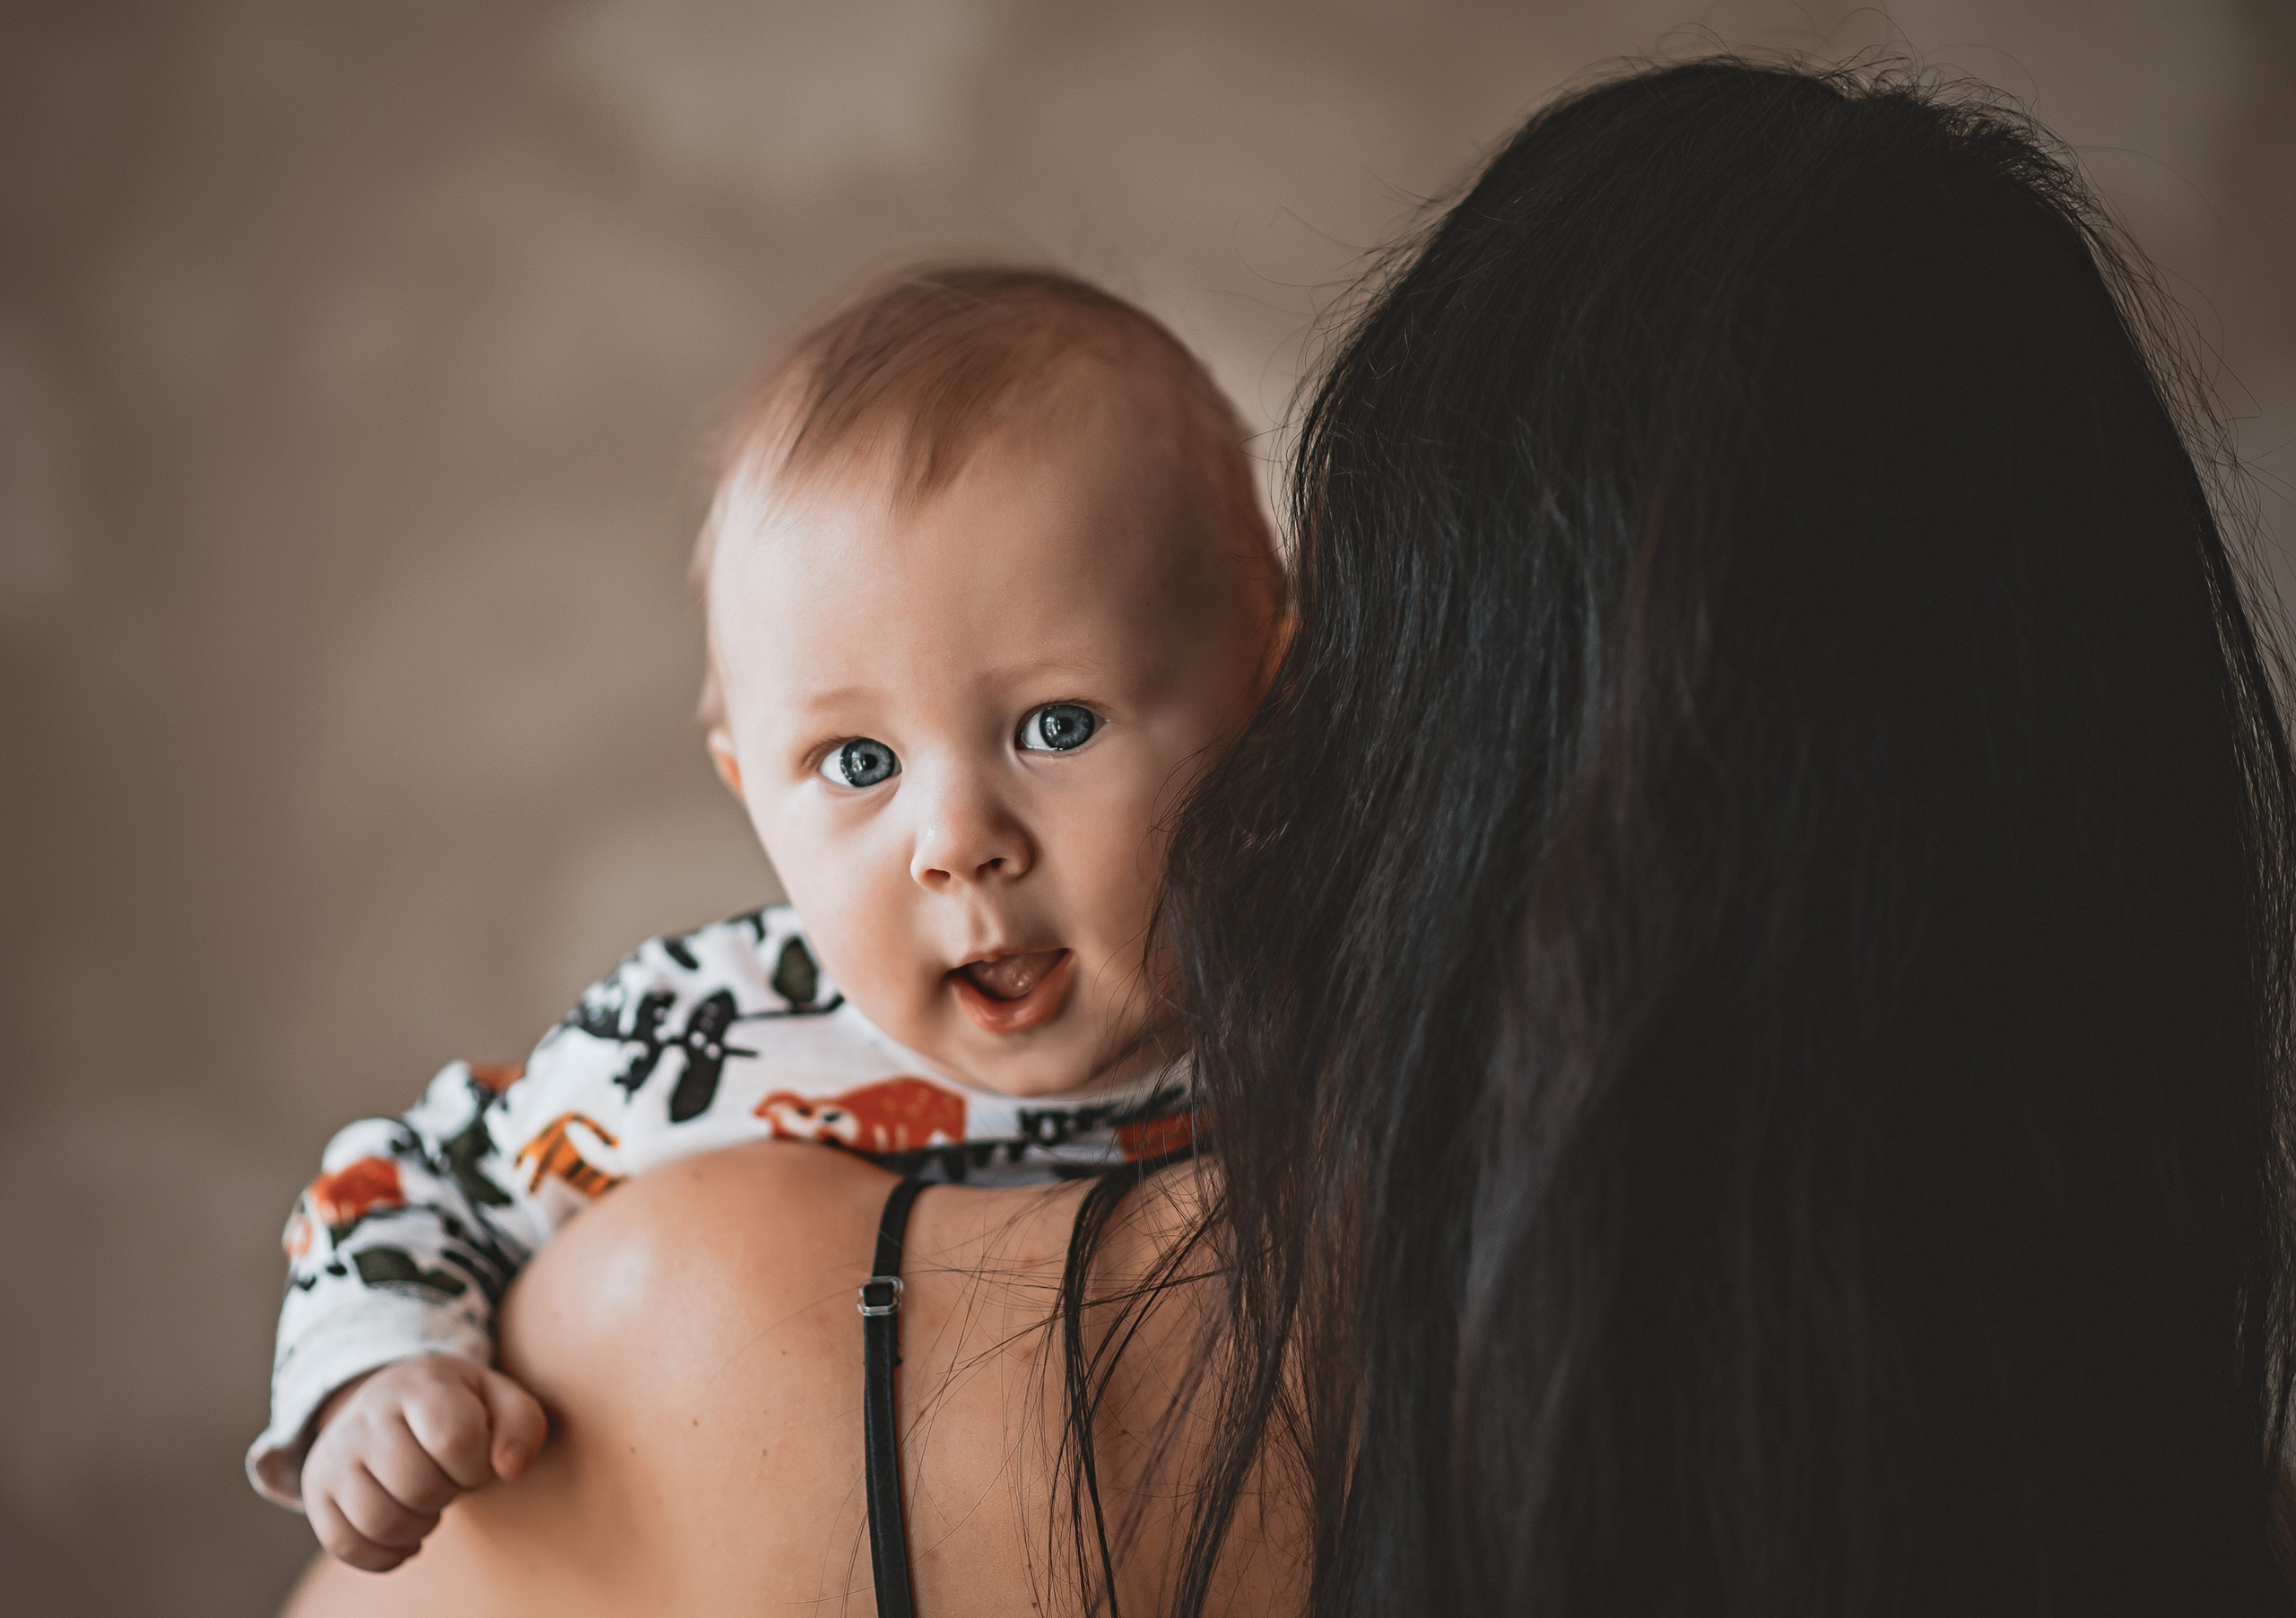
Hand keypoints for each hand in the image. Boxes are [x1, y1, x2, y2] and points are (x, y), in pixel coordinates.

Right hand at [300, 1355, 548, 1571]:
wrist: (392, 1400)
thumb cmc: (459, 1407)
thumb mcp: (499, 1400)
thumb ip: (523, 1426)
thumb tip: (509, 1469)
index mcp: (420, 1384)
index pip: (455, 1440)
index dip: (478, 1466)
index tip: (476, 1459)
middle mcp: (368, 1414)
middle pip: (419, 1487)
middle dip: (449, 1494)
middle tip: (449, 1478)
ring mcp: (335, 1454)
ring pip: (381, 1521)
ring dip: (420, 1527)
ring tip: (428, 1502)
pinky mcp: (316, 1491)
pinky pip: (347, 1546)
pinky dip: (386, 1553)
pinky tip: (405, 1533)